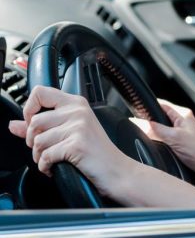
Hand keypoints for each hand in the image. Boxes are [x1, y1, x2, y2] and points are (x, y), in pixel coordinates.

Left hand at [8, 85, 133, 197]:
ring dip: (39, 156)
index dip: (29, 108)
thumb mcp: (70, 132)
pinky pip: (45, 156)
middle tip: (45, 149)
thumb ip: (41, 126)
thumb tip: (13, 125)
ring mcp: (78, 126)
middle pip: (34, 121)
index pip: (40, 92)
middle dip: (32, 141)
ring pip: (37, 141)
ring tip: (52, 159)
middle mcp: (77, 111)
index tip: (34, 123)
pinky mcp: (76, 144)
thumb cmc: (95, 151)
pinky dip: (46, 167)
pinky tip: (55, 167)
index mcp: (76, 103)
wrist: (115, 169)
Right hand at [132, 99, 194, 185]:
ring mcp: (184, 140)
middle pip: (162, 122)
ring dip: (156, 140)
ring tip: (145, 142)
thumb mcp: (176, 138)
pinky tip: (156, 154)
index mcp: (184, 118)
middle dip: (151, 125)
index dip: (151, 107)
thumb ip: (159, 130)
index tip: (138, 108)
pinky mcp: (184, 152)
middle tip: (137, 128)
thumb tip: (146, 123)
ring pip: (164, 136)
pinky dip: (161, 150)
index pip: (164, 107)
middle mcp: (185, 127)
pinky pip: (168, 148)